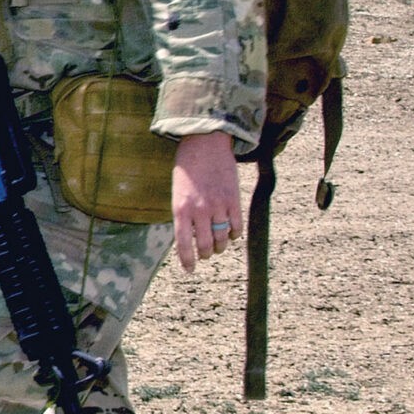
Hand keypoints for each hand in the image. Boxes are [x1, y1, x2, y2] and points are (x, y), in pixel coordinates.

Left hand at [172, 131, 242, 272]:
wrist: (204, 144)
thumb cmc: (187, 169)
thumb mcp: (177, 193)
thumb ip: (183, 216)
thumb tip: (188, 239)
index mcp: (180, 209)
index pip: (183, 245)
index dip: (187, 261)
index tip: (190, 269)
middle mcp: (199, 211)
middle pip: (205, 246)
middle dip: (205, 254)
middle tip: (206, 254)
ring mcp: (218, 206)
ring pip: (221, 239)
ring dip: (219, 247)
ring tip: (217, 245)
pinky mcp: (234, 200)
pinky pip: (236, 227)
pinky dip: (234, 235)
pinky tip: (230, 234)